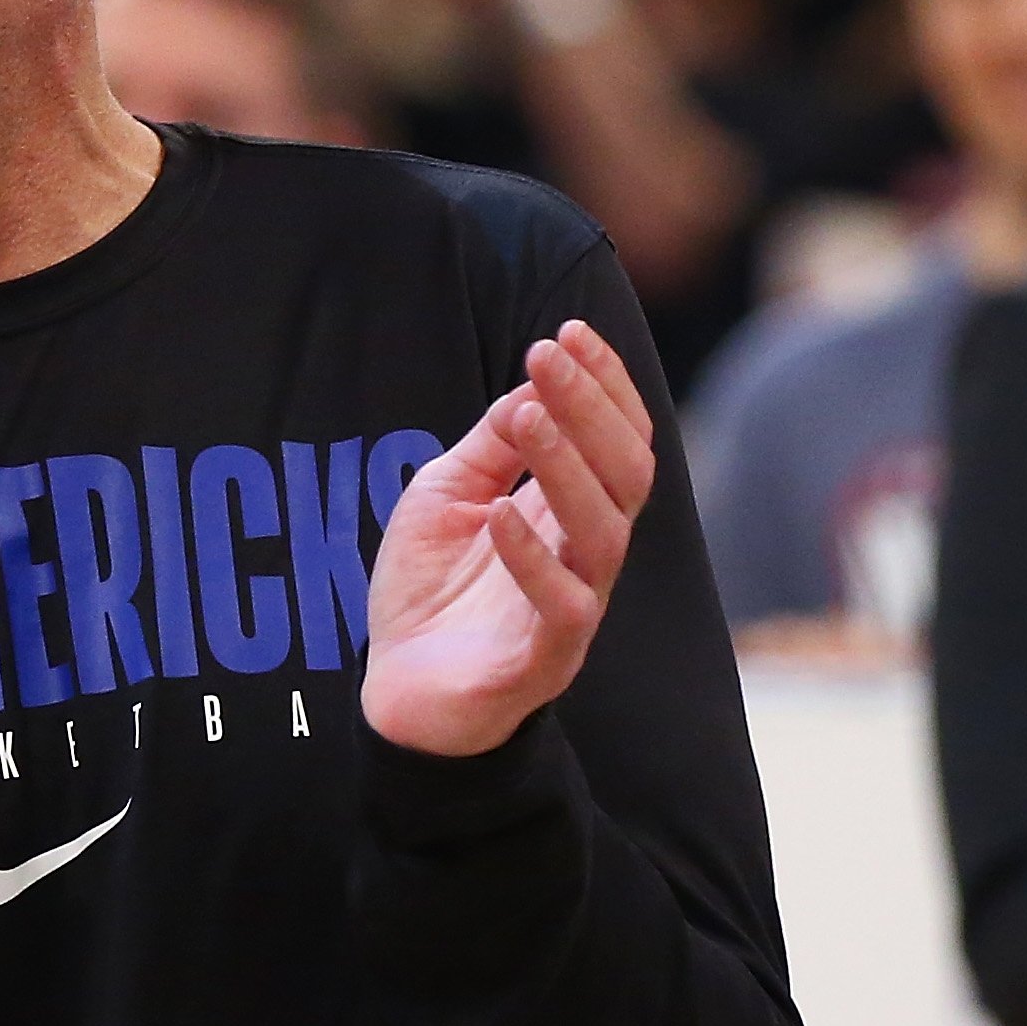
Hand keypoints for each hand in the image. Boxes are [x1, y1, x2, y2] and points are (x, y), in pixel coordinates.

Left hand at [363, 322, 655, 757]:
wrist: (401, 693)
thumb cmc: (430, 591)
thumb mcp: (446, 495)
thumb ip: (489, 446)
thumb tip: (527, 389)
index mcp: (570, 511)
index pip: (616, 437)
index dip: (602, 384)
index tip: (566, 331)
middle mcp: (585, 553)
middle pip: (625, 473)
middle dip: (590, 407)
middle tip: (547, 355)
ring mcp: (575, 606)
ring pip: (605, 532)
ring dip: (567, 467)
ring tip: (528, 415)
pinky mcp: (546, 658)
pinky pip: (563, 606)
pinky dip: (532, 557)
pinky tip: (501, 512)